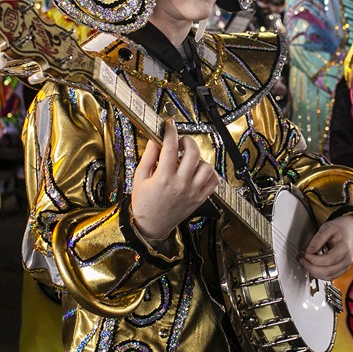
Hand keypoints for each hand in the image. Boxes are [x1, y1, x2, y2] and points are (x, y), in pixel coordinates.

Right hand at [130, 119, 218, 240]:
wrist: (152, 226)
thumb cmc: (143, 203)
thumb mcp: (139, 177)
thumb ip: (148, 156)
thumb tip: (156, 139)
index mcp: (163, 178)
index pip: (170, 146)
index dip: (170, 131)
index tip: (169, 125)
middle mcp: (180, 184)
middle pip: (193, 153)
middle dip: (187, 141)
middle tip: (181, 142)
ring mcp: (193, 192)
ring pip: (206, 166)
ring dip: (199, 158)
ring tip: (189, 159)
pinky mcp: (200, 198)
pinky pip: (214, 181)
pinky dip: (209, 172)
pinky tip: (199, 170)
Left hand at [299, 215, 352, 279]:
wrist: (352, 228)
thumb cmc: (342, 227)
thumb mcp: (328, 227)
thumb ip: (318, 239)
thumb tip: (309, 250)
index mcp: (345, 248)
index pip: (328, 260)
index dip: (314, 259)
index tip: (306, 253)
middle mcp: (347, 259)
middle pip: (327, 272)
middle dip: (311, 267)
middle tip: (302, 259)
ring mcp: (346, 266)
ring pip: (328, 277)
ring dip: (314, 273)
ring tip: (305, 263)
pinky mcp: (342, 269)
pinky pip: (330, 277)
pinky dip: (320, 275)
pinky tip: (312, 267)